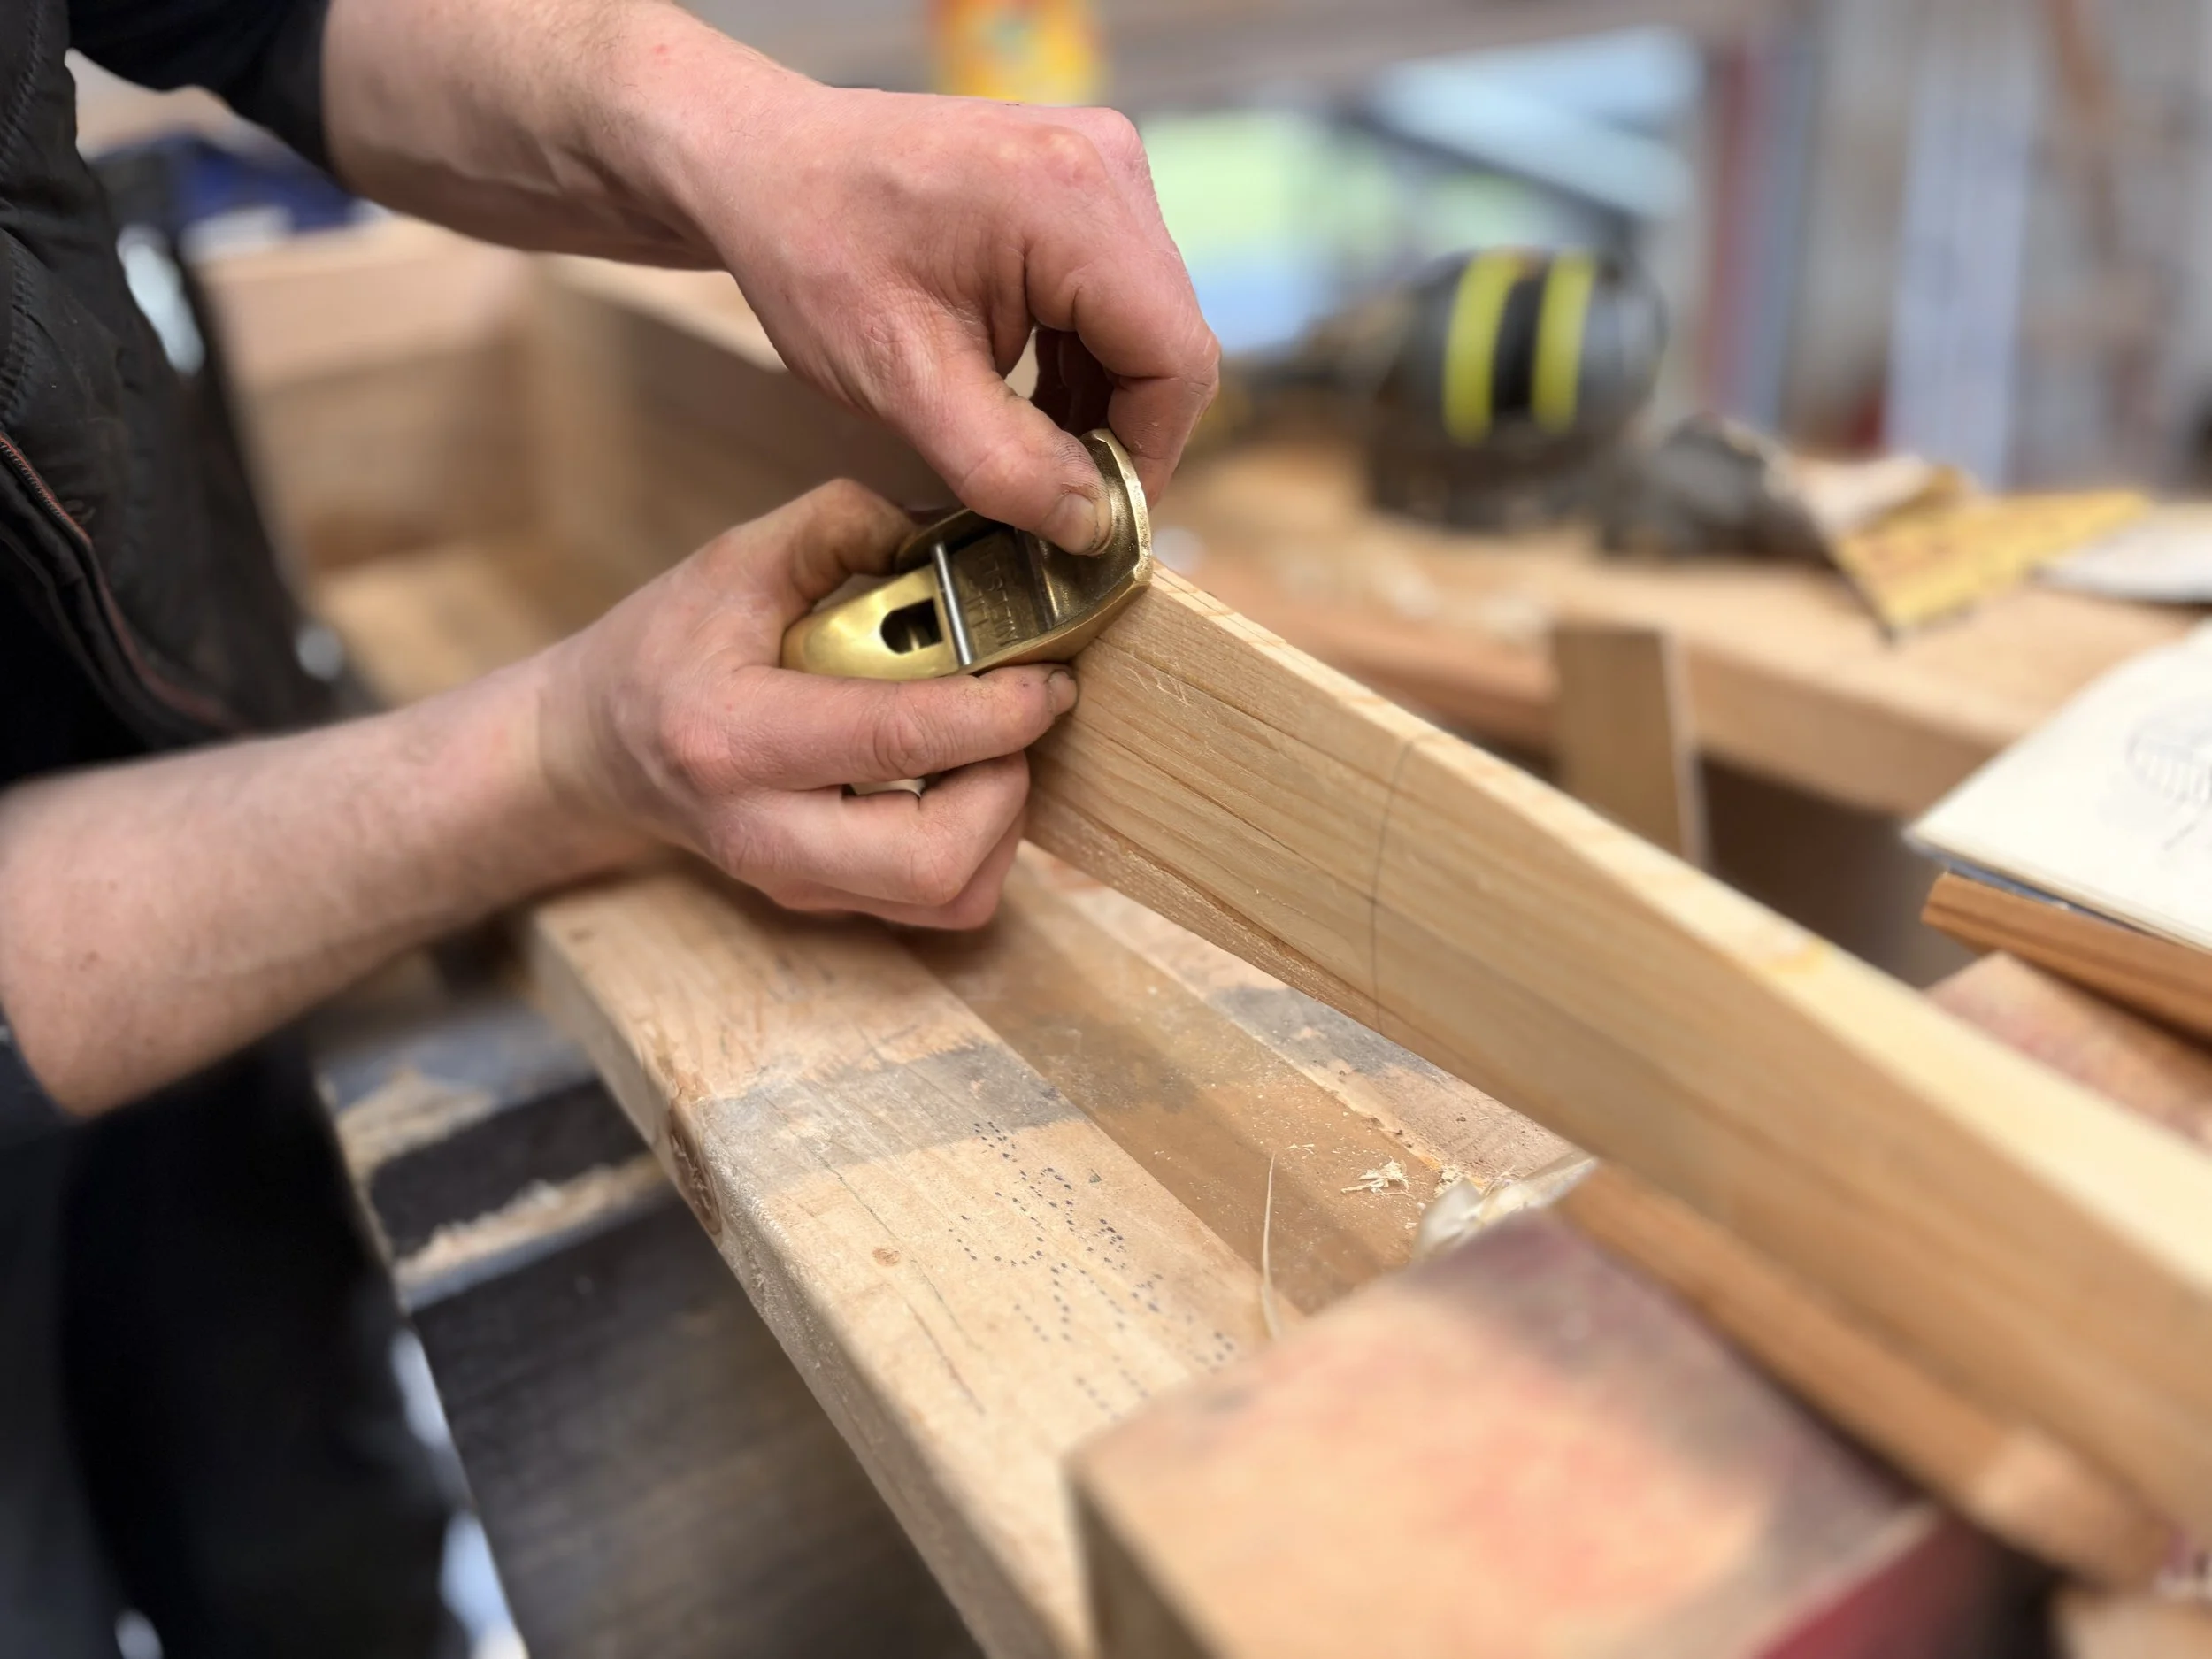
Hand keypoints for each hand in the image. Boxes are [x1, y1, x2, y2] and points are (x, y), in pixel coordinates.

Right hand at [537, 482, 1076, 927]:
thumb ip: (846, 527)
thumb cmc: (668, 647)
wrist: (595, 750)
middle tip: (1019, 721)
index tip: (1051, 675)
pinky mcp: (825, 905)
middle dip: (1007, 789)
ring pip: (951, 898)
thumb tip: (965, 532)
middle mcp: (764, 831)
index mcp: (735, 737)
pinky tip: (965, 781)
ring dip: (1003, 822)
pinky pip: (941, 905)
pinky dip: (981, 848)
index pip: (898, 740)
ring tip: (992, 747)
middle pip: (934, 862)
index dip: (998, 711)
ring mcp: (796, 883)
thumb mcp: (738, 560)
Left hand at [656, 59, 1219, 552]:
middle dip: (1122, 433)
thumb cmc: (809, 248)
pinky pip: (1116, 296)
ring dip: (1102, 403)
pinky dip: (1084, 363)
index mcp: (1072, 201)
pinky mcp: (1080, 183)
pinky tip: (1032, 407)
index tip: (1098, 524)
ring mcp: (1099, 166)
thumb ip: (1006, 467)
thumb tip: (1092, 528)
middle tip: (1060, 504)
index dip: (1148, 456)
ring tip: (1035, 460)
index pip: (1174, 358)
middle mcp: (1106, 166)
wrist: (759, 165)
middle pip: (1169, 340)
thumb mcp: (901, 381)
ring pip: (1147, 325)